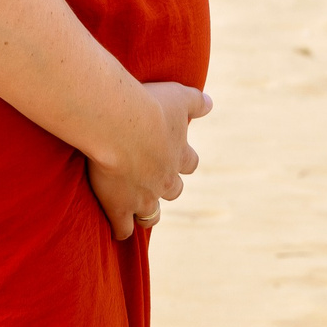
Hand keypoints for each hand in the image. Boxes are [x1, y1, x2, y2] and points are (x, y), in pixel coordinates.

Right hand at [86, 82, 209, 239]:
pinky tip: (117, 229)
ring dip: (147, 213)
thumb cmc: (149, 107)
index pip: (190, 163)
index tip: (176, 156)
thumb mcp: (179, 96)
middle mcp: (165, 180)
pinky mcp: (119, 207)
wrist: (119, 125)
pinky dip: (121, 230)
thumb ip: (196, 101)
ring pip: (151, 215)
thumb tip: (210, 103)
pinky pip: (123, 228)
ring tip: (137, 211)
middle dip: (166, 188)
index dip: (184, 160)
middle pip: (173, 191)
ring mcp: (143, 197)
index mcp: (180, 155)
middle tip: (153, 181)